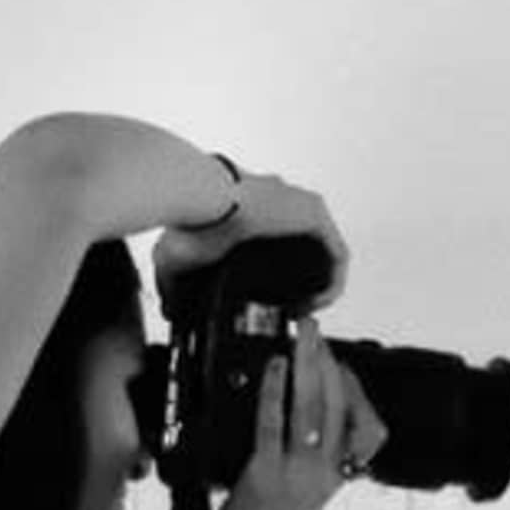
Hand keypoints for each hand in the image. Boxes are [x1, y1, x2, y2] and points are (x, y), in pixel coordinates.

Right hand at [155, 165, 347, 298]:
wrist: (198, 198)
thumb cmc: (184, 219)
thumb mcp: (173, 259)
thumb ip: (174, 286)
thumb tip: (172, 311)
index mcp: (248, 209)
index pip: (275, 245)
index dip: (279, 281)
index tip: (271, 305)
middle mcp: (278, 202)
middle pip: (303, 250)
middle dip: (300, 284)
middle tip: (288, 311)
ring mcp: (298, 204)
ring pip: (323, 253)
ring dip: (318, 286)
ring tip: (302, 312)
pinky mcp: (314, 212)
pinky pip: (337, 254)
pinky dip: (331, 282)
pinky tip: (315, 304)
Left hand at [214, 330, 377, 509]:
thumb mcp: (300, 498)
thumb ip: (305, 462)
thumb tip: (293, 417)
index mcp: (338, 479)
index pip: (370, 429)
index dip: (356, 390)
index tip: (339, 363)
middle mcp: (325, 474)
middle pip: (341, 407)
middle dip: (328, 360)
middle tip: (314, 329)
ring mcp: (298, 474)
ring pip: (313, 409)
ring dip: (307, 365)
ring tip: (300, 336)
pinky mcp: (266, 476)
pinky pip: (274, 425)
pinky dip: (276, 391)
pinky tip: (273, 369)